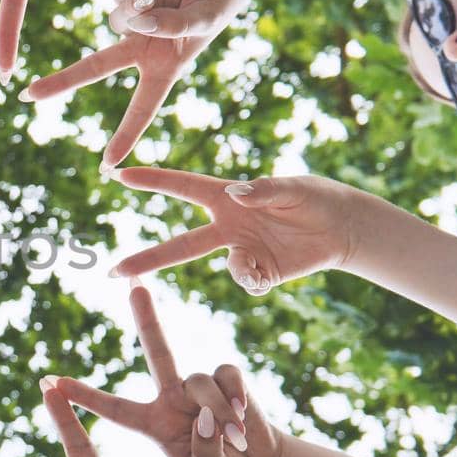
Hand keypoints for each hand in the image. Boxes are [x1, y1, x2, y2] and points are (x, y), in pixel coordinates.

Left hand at [23, 0, 266, 165]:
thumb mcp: (203, 21)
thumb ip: (172, 26)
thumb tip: (138, 24)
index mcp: (163, 67)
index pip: (141, 109)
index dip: (125, 137)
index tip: (108, 165)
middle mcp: (140, 48)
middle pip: (94, 68)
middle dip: (61, 81)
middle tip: (26, 96)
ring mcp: (130, 21)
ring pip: (115, 22)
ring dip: (141, 11)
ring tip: (168, 0)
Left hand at [59, 285, 285, 456]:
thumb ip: (206, 453)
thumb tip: (207, 416)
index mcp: (152, 424)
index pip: (114, 408)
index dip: (85, 396)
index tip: (51, 380)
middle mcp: (171, 398)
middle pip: (158, 352)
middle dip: (147, 317)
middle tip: (133, 282)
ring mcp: (198, 386)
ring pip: (199, 380)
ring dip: (218, 407)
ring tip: (235, 436)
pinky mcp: (227, 379)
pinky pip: (226, 374)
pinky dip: (234, 393)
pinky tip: (242, 416)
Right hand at [107, 169, 363, 294]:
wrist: (342, 229)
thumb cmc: (317, 198)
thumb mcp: (295, 188)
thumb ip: (265, 189)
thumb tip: (236, 193)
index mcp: (228, 198)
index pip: (182, 188)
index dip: (152, 181)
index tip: (119, 174)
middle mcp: (228, 227)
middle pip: (180, 246)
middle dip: (146, 259)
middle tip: (114, 271)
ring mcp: (242, 251)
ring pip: (224, 268)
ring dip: (243, 267)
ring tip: (265, 258)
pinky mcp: (259, 273)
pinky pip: (247, 283)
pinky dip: (255, 279)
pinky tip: (271, 271)